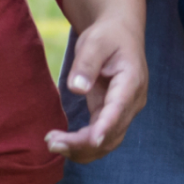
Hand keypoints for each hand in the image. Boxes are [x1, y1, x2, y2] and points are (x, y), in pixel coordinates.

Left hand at [47, 0, 150, 160]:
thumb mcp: (95, 42)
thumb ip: (87, 63)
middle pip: (112, 132)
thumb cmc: (107, 36)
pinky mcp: (112, 115)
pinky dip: (82, 145)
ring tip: (51, 144)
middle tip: (51, 143)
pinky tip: (61, 143)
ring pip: (108, 141)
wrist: (119, 34)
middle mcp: (132, 102)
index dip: (106, 126)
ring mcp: (124, 111)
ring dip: (81, 149)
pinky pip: (100, 137)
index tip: (91, 140)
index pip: (119, 108)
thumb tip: (76, 88)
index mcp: (131, 81)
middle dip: (84, 143)